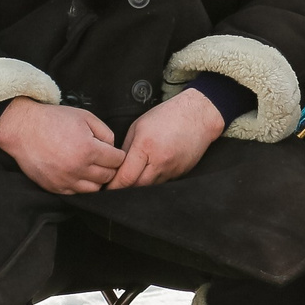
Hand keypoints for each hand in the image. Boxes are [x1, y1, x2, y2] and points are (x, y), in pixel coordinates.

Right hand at [0, 100, 123, 194]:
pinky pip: (77, 194)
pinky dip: (80, 185)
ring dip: (96, 179)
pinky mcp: (54, 187)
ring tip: (90, 166)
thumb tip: (113, 149)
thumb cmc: (54, 120)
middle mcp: (78, 168)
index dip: (117, 154)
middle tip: (102, 158)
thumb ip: (106, 133)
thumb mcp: (86, 117)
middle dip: (109, 167)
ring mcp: (65, 180)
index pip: (118, 161)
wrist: (23, 129)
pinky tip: (77, 173)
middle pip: (108, 176)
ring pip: (94, 189)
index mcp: (88, 149)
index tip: (112, 151)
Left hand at [111, 88, 225, 188]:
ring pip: (149, 187)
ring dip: (140, 184)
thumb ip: (126, 149)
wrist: (198, 115)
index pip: (125, 177)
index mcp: (146, 147)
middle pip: (136, 187)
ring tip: (136, 174)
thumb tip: (117, 167)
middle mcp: (160, 161)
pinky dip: (154, 180)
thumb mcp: (138, 126)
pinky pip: (162, 183)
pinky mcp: (180, 173)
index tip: (105, 188)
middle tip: (117, 183)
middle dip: (125, 187)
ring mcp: (172, 170)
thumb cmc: (168, 116)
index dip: (113, 186)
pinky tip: (153, 168)